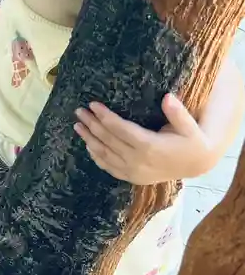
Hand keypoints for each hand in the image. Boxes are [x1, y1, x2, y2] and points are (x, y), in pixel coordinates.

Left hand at [74, 94, 212, 183]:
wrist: (196, 164)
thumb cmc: (191, 140)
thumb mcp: (189, 126)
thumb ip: (177, 113)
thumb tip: (167, 97)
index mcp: (150, 146)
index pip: (120, 129)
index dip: (105, 117)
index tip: (93, 105)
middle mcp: (138, 161)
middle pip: (108, 140)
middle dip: (92, 124)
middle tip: (79, 111)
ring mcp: (133, 172)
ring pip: (105, 155)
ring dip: (89, 140)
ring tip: (78, 126)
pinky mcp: (132, 178)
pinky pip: (109, 167)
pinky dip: (96, 157)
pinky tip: (88, 145)